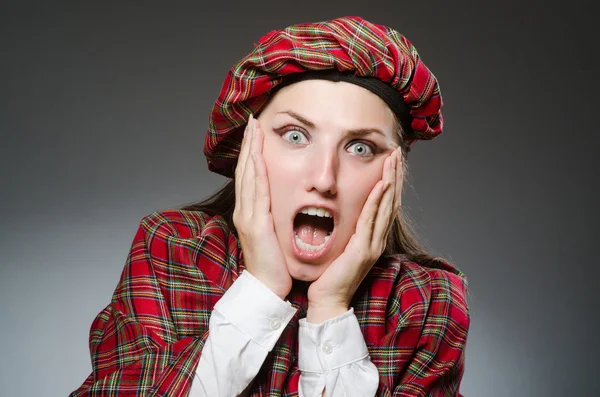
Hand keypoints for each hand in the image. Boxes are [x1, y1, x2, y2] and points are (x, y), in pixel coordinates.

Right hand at [233, 115, 291, 299]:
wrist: (267, 287)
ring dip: (250, 149)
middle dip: (249, 143)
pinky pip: (256, 191)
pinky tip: (257, 155)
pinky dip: (256, 170)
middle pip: (245, 169)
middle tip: (252, 121)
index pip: (249, 175)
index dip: (251, 152)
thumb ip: (272, 215)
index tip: (255, 133)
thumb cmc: (272, 262)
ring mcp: (247, 215)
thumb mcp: (272, 233)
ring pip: (248, 175)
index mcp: (249, 212)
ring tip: (254, 128)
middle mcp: (244, 210)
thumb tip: (278, 202)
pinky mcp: (255, 223)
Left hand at [306, 148, 402, 321]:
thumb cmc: (330, 275)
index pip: (385, 203)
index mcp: (372, 237)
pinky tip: (380, 185)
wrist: (328, 300)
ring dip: (390, 181)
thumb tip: (341, 211)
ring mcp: (373, 244)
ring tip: (393, 160)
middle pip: (391, 200)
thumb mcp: (340, 246)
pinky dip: (376, 201)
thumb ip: (346, 229)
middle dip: (395, 174)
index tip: (391, 160)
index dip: (390, 180)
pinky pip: (370, 220)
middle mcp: (377, 239)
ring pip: (386, 206)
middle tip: (397, 152)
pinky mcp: (363, 250)